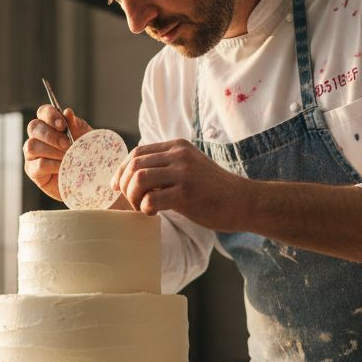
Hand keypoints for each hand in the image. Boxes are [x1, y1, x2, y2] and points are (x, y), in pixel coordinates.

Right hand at [23, 104, 93, 199]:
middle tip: (68, 144)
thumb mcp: (84, 137)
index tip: (63, 125)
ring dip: (52, 151)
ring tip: (67, 157)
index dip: (50, 115)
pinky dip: (53, 165)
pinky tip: (64, 168)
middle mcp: (37, 137)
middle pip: (34, 127)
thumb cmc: (84, 154)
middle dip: (52, 136)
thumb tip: (67, 112)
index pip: (43, 112)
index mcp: (49, 124)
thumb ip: (75, 125)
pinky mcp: (32, 170)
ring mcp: (32, 154)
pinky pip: (38, 164)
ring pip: (32, 146)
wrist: (87, 178)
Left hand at [111, 139, 251, 230]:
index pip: (137, 152)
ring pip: (138, 178)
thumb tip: (135, 176)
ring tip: (142, 207)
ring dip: (133, 196)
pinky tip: (154, 214)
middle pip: (134, 164)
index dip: (122, 170)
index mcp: (177, 147)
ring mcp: (183, 173)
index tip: (117, 187)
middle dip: (125, 185)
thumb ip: (168, 166)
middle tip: (132, 202)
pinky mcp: (186, 193)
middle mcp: (179, 155)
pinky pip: (151, 199)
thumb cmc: (214, 191)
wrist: (244, 202)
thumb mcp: (191, 167)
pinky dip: (145, 208)